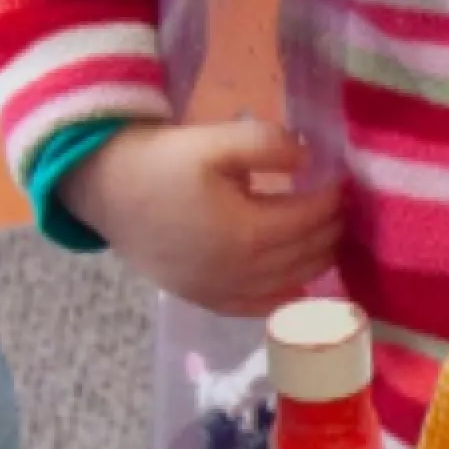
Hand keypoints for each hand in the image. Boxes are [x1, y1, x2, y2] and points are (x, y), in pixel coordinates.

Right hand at [59, 117, 341, 317]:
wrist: (105, 190)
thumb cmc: (162, 162)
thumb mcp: (217, 140)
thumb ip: (270, 146)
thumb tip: (309, 160)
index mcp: (245, 234)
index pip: (311, 219)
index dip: (333, 198)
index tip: (344, 180)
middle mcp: (238, 273)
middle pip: (306, 254)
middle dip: (331, 229)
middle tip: (344, 206)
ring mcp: (219, 293)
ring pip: (289, 284)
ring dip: (316, 259)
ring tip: (328, 233)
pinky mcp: (202, 299)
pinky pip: (256, 308)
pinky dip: (284, 296)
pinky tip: (298, 282)